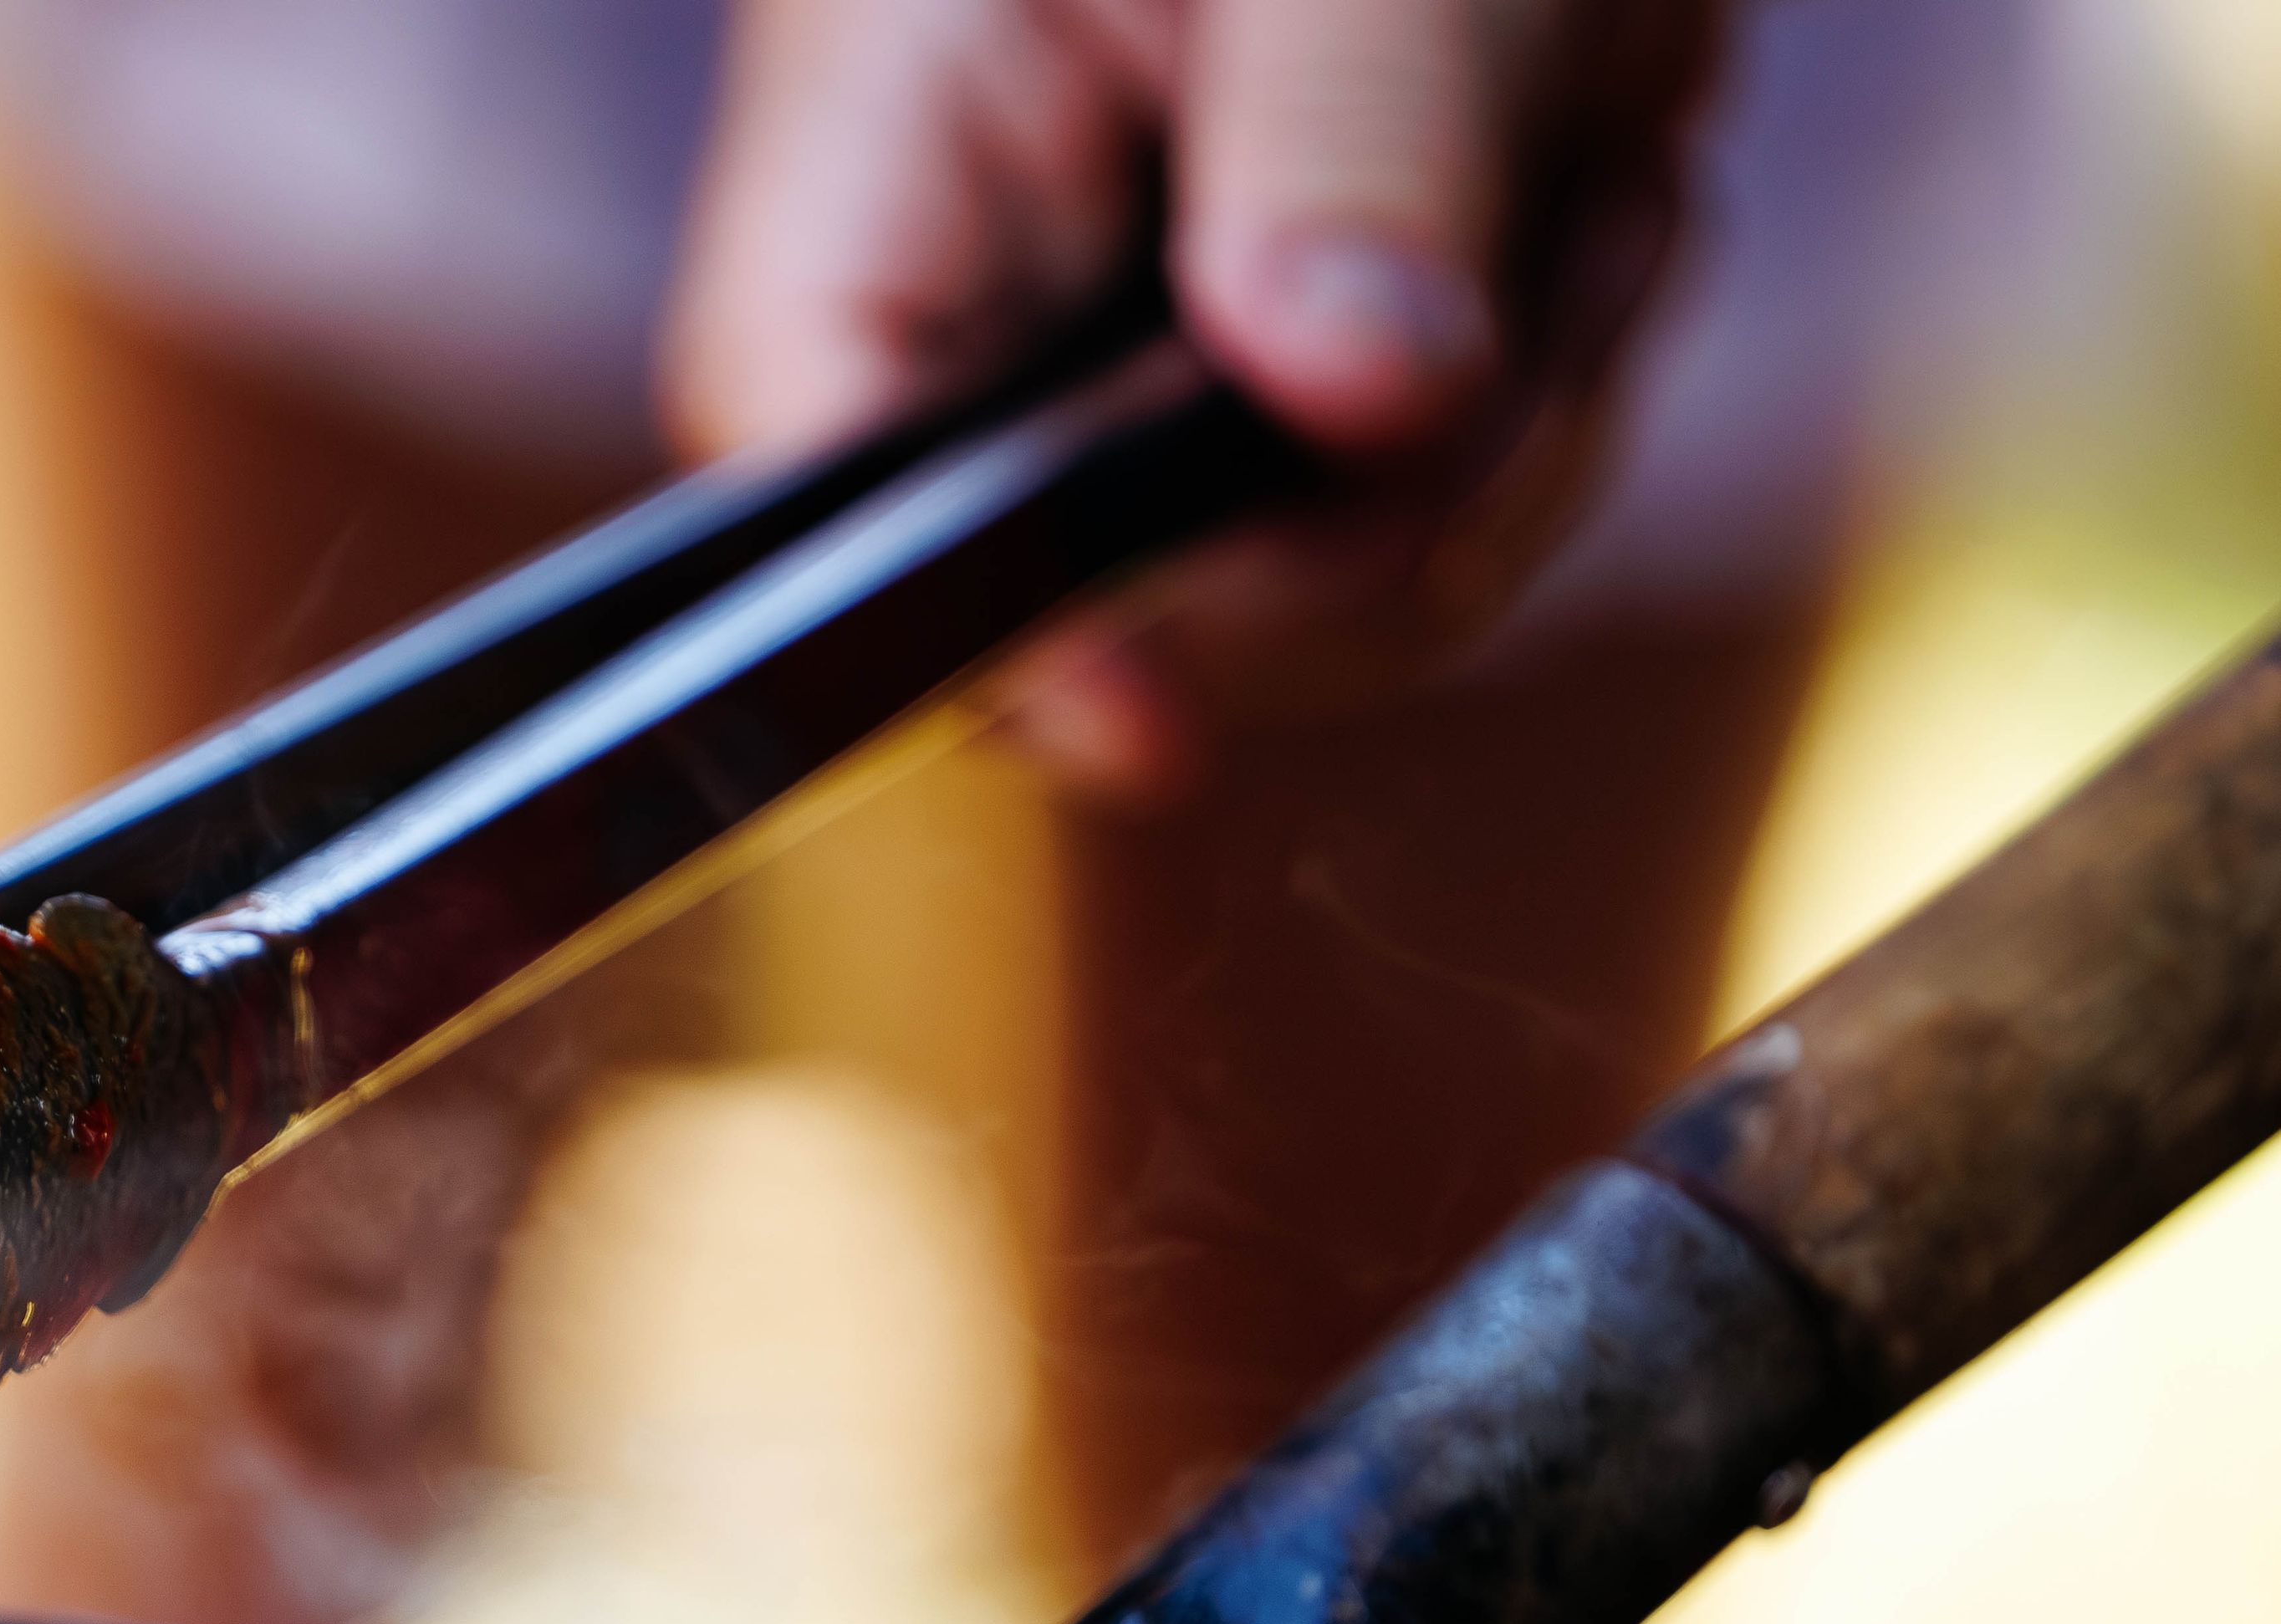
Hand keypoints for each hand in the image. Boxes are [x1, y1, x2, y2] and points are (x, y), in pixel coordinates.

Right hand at [661, 0, 1725, 792]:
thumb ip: (1355, 138)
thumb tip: (1359, 400)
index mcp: (889, 124)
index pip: (816, 451)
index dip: (962, 623)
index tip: (1149, 720)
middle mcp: (986, 269)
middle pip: (1078, 584)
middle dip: (1351, 510)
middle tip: (1539, 296)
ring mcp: (1129, 340)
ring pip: (1288, 590)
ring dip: (1503, 439)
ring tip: (1586, 189)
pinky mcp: (1272, 378)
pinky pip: (1410, 526)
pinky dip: (1553, 399)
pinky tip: (1586, 209)